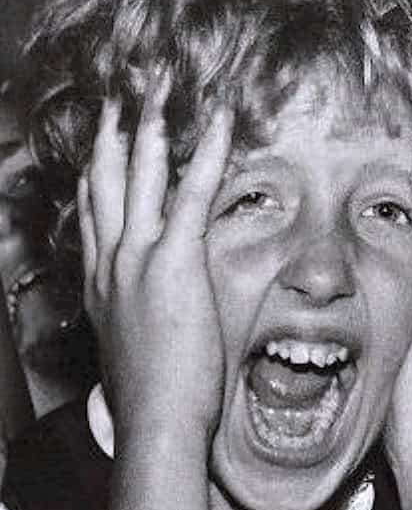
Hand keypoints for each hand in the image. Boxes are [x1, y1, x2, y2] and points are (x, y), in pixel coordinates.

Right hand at [81, 79, 232, 442]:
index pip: (94, 209)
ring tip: (161, 86)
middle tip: (124, 91)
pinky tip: (220, 121)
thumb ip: (145, 314)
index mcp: (101, 280)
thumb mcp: (139, 344)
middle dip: (114, 129)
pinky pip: (192, 193)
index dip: (98, 168)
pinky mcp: (173, 262)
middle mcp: (111, 261)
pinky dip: (206, 152)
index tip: (107, 136)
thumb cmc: (159, 396)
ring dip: (150, 124)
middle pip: (105, 178)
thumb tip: (163, 307)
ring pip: (138, 174)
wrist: (157, 423)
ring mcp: (137, 259)